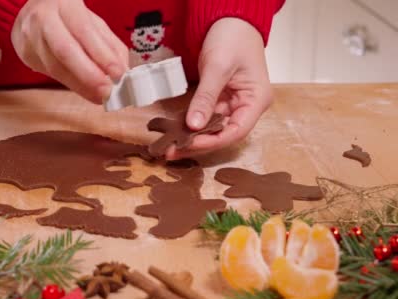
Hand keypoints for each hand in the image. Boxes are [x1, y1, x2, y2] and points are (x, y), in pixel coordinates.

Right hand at [11, 0, 128, 103]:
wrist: (30, 14)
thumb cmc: (67, 17)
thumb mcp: (91, 23)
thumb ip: (109, 45)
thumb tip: (123, 72)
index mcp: (64, 4)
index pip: (84, 32)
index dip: (102, 55)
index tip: (118, 74)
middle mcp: (43, 18)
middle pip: (65, 51)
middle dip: (88, 76)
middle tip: (107, 92)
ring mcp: (30, 37)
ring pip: (56, 68)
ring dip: (81, 85)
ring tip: (99, 96)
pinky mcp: (25, 54)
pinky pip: (51, 74)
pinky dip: (72, 84)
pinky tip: (85, 90)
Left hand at [167, 18, 272, 158]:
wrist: (230, 20)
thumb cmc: (233, 37)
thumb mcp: (218, 67)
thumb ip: (206, 97)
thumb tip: (194, 125)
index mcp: (256, 100)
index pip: (236, 131)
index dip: (213, 141)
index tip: (190, 144)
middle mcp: (247, 107)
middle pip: (223, 134)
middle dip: (198, 144)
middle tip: (172, 151)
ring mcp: (233, 104)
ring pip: (212, 129)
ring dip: (191, 138)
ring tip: (169, 147)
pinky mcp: (219, 101)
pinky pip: (205, 118)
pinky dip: (190, 126)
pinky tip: (174, 133)